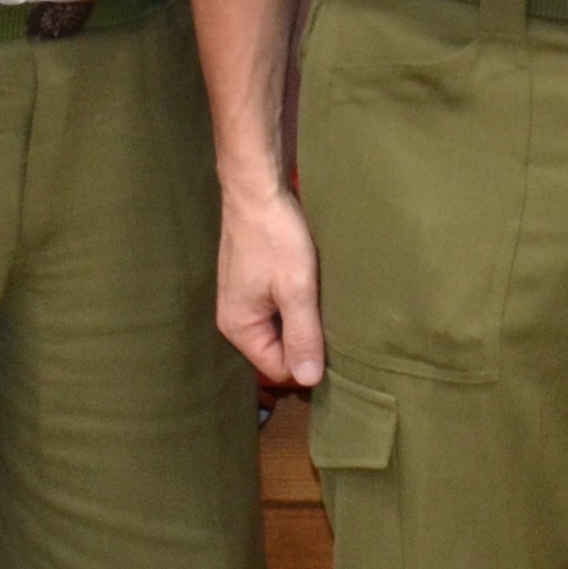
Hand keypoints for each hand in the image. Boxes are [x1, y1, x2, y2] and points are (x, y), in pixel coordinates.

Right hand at [217, 177, 323, 388]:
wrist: (257, 187)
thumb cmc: (275, 236)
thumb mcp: (295, 289)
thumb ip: (302, 336)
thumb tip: (310, 381)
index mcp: (239, 327)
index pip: (279, 369)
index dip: (308, 359)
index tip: (332, 337)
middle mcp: (236, 318)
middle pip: (280, 349)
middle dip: (306, 337)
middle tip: (329, 313)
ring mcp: (244, 298)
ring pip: (283, 326)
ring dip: (304, 316)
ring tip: (322, 295)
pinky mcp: (255, 281)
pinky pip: (281, 305)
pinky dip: (298, 299)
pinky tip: (313, 282)